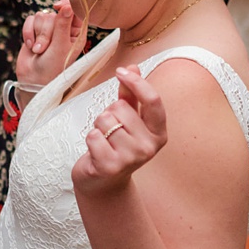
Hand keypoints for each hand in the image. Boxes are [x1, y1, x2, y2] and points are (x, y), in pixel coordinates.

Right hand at [16, 0, 84, 87]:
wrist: (33, 79)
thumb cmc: (53, 66)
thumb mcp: (61, 46)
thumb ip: (63, 25)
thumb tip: (68, 6)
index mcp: (76, 33)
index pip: (74, 11)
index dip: (66, 6)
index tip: (57, 7)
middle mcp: (63, 29)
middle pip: (53, 15)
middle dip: (46, 31)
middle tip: (45, 48)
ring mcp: (48, 29)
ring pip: (41, 16)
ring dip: (37, 34)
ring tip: (39, 50)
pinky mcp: (34, 30)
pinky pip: (30, 20)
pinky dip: (28, 32)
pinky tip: (30, 45)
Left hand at [72, 66, 167, 197]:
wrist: (103, 182)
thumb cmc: (116, 145)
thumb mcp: (127, 119)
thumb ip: (130, 94)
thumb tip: (133, 66)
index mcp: (159, 133)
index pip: (153, 100)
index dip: (137, 82)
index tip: (120, 71)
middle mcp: (149, 147)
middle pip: (121, 108)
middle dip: (109, 113)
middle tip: (110, 131)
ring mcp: (131, 158)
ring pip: (105, 120)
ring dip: (98, 126)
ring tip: (104, 141)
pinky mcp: (110, 166)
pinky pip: (94, 135)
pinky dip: (90, 139)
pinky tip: (96, 151)